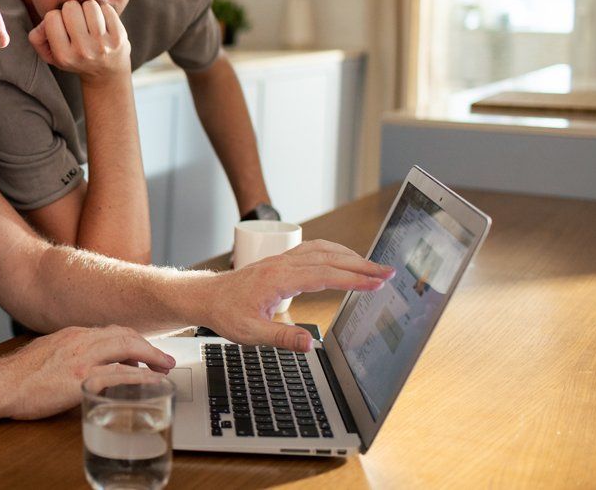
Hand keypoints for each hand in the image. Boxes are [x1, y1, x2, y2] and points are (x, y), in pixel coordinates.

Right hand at [1, 325, 174, 419]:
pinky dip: (142, 377)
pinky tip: (153, 382)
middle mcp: (81, 340)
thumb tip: (77, 366)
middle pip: (125, 335)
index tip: (142, 350)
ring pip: (127, 348)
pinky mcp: (83, 379)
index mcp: (72, 335)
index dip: (131, 340)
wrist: (2, 384)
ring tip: (164, 368)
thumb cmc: (17, 375)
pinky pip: (121, 375)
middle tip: (164, 359)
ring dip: (151, 358)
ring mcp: (83, 359)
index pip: (110, 331)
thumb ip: (65, 355)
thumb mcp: (45, 353)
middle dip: (148, 346)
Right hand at [27, 0, 130, 82]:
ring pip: (89, 5)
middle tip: (77, 22)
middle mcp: (83, 51)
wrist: (107, 73)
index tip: (62, 26)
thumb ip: (37, 38)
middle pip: (70, 7)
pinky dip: (103, 11)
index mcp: (64, 56)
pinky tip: (102, 23)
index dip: (56, 17)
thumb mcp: (51, 55)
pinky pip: (106, 8)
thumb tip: (44, 22)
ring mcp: (103, 44)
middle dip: (72, 10)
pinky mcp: (119, 37)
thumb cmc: (75, 58)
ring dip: (88, 9)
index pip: (52, 17)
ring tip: (89, 21)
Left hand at [208, 240, 394, 351]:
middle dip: (361, 265)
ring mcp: (282, 260)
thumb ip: (281, 338)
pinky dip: (334, 252)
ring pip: (322, 250)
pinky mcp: (281, 261)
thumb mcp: (250, 333)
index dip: (353, 280)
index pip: (324, 276)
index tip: (376, 284)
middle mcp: (282, 264)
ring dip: (350, 256)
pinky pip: (313, 250)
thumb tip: (311, 344)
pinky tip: (345, 259)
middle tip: (388, 273)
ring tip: (374, 267)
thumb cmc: (226, 314)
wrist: (207, 297)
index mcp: (278, 279)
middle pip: (329, 259)